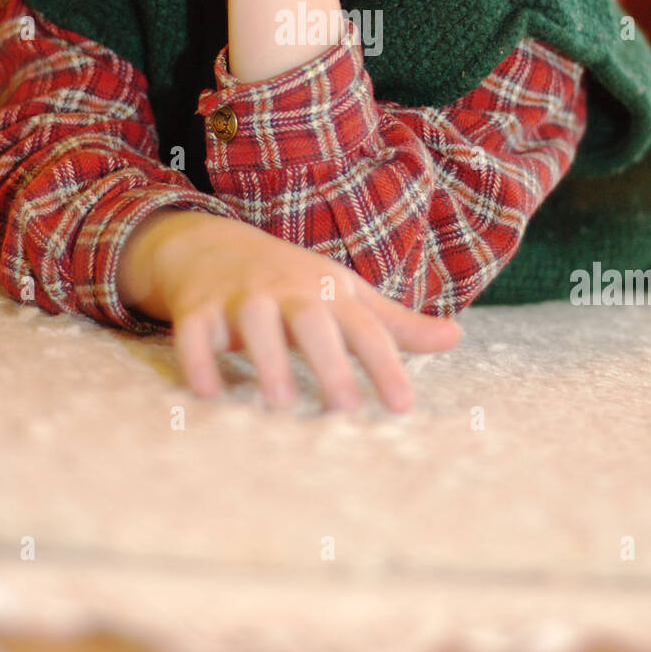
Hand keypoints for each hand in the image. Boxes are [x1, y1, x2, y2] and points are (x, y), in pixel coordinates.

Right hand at [119, 210, 461, 411]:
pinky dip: (198, 357)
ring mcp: (240, 297)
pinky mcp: (199, 308)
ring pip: (254, 321)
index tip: (402, 407)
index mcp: (327, 293)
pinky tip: (207, 392)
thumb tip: (456, 337)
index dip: (385, 366)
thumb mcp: (345, 295)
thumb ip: (395, 325)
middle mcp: (286, 292)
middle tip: (343, 407)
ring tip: (281, 402)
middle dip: (327, 360)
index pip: (364, 329)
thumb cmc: (291, 281)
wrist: (210, 244)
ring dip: (266, 358)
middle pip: (311, 320)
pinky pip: (194, 330)